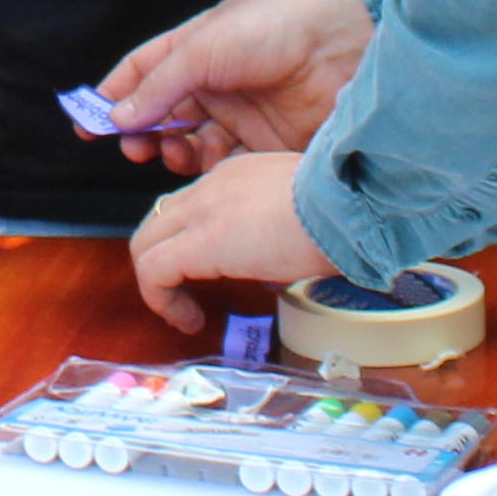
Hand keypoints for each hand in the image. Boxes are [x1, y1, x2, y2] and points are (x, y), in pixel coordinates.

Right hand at [95, 0, 371, 171]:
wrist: (343, 44)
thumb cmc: (273, 26)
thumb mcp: (202, 48)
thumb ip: (159, 86)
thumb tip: (118, 117)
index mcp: (196, 48)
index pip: (143, 74)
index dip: (114, 96)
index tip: (86, 123)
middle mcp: (215, 82)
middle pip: (164, 115)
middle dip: (142, 132)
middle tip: (133, 148)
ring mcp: (241, 114)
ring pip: (192, 143)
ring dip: (173, 152)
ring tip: (170, 154)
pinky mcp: (266, 143)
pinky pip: (227, 164)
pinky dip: (208, 172)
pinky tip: (202, 171)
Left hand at [127, 152, 327, 335]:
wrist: (349, 202)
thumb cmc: (347, 210)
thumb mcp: (306, 214)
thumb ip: (281, 232)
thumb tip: (275, 268)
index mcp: (238, 175)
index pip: (192, 204)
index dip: (188, 241)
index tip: (205, 273)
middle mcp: (212, 186)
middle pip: (159, 221)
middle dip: (161, 261)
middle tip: (184, 295)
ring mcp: (202, 210)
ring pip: (147, 242)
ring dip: (157, 284)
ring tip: (183, 314)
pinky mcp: (201, 242)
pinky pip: (154, 270)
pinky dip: (160, 299)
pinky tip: (187, 320)